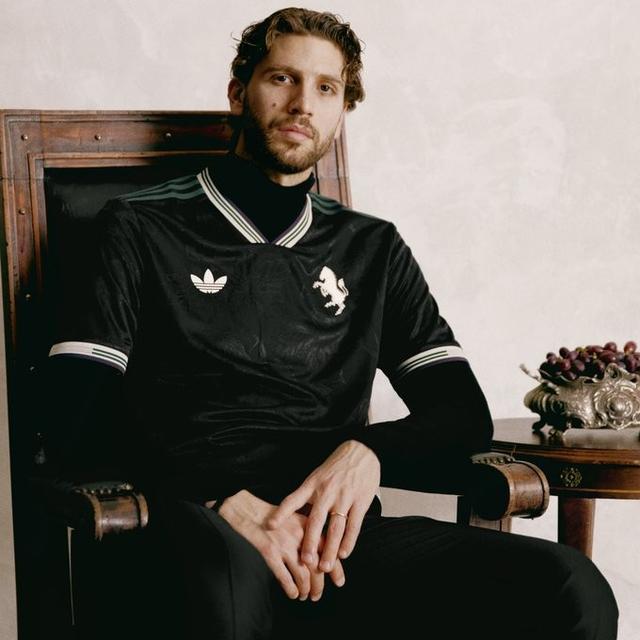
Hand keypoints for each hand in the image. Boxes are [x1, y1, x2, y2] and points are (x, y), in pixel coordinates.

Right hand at [217, 489, 344, 600]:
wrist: (247, 511)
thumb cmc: (272, 516)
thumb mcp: (294, 518)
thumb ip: (309, 533)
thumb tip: (323, 554)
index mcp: (307, 525)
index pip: (328, 549)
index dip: (335, 568)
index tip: (339, 581)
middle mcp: (298, 535)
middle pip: (317, 565)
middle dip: (319, 584)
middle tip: (318, 595)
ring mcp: (284, 544)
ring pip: (303, 574)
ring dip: (306, 589)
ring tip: (305, 596)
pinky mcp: (270, 552)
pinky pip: (284, 576)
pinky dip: (291, 589)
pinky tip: (293, 594)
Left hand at [268, 440, 379, 573]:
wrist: (362, 451)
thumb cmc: (336, 467)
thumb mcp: (317, 476)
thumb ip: (309, 496)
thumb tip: (295, 520)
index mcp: (312, 484)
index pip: (293, 499)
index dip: (281, 513)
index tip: (269, 526)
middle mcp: (327, 491)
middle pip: (316, 520)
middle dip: (310, 543)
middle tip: (305, 562)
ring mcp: (345, 496)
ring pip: (336, 527)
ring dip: (330, 549)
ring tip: (325, 567)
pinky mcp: (361, 501)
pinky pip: (354, 525)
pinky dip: (349, 541)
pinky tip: (344, 554)